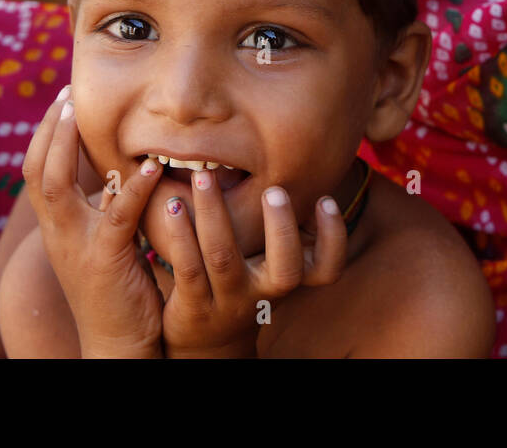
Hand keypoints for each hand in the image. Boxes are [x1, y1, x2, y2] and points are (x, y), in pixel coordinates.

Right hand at [22, 88, 165, 357]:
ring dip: (65, 145)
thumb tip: (115, 173)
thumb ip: (105, 210)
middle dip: (47, 129)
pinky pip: (116, 216)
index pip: (38, 172)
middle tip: (63, 94)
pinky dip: (132, 187)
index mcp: (58, 227)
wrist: (117, 345)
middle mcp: (58, 233)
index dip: (46, 135)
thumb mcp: (106, 243)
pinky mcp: (106, 260)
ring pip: (54, 186)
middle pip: (35, 171)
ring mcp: (77, 246)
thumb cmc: (118, 292)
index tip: (61, 101)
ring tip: (79, 112)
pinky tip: (151, 165)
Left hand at [151, 168, 348, 357]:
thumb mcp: (271, 264)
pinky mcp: (195, 306)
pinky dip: (181, 234)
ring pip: (223, 257)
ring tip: (205, 178)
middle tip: (274, 190)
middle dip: (281, 228)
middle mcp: (264, 293)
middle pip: (285, 270)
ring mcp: (230, 301)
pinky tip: (173, 205)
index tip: (326, 199)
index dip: (333, 237)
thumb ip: (283, 227)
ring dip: (214, 213)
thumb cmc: (245, 282)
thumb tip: (295, 165)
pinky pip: (188, 267)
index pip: (327, 268)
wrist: (208, 340)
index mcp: (289, 279)